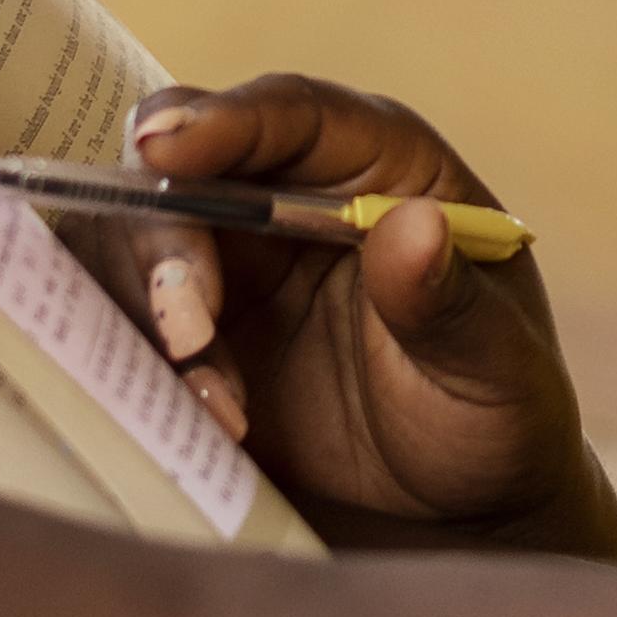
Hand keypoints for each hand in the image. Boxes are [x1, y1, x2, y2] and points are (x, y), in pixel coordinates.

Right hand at [94, 79, 616, 560]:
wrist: (457, 503)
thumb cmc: (494, 413)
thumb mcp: (494, 367)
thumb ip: (449, 304)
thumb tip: (412, 228)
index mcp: (380, 165)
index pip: (291, 113)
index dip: (224, 120)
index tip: (165, 150)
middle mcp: (292, 191)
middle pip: (185, 161)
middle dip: (165, 227)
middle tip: (190, 322)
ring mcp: (231, 258)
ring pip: (136, 234)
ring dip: (148, 305)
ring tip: (217, 399)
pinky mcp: (190, 326)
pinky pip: (123, 315)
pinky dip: (137, 359)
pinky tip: (207, 420)